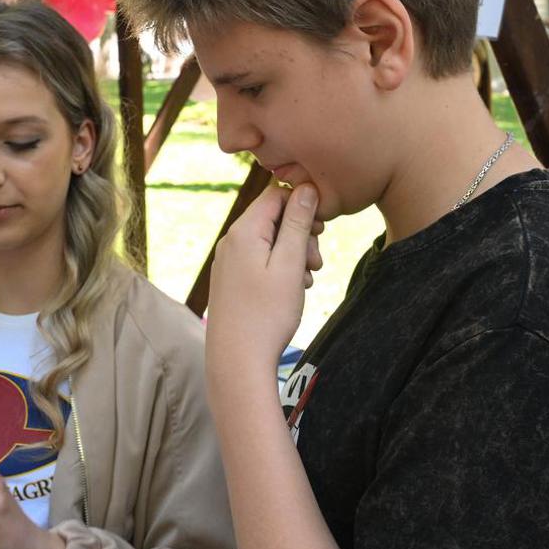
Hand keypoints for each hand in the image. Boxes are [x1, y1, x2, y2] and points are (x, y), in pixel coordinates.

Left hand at [207, 184, 321, 372]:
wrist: (238, 360)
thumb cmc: (267, 314)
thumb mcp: (289, 264)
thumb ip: (297, 224)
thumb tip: (305, 189)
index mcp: (243, 231)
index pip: (275, 195)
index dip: (302, 206)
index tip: (321, 230)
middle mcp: (230, 241)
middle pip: (272, 218)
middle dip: (300, 234)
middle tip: (316, 262)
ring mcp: (228, 262)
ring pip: (269, 242)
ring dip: (294, 254)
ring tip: (307, 279)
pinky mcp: (230, 280)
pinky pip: (260, 261)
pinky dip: (280, 269)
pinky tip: (293, 289)